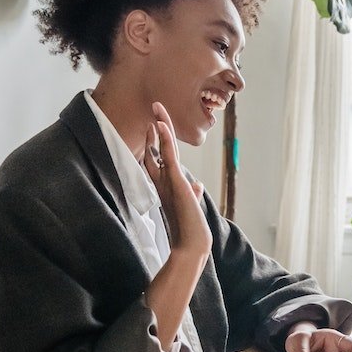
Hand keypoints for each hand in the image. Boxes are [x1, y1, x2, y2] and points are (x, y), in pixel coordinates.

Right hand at [143, 101, 211, 260]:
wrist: (191, 244)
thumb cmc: (191, 228)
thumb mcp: (192, 205)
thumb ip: (191, 193)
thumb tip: (197, 184)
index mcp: (166, 186)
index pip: (157, 160)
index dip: (156, 143)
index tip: (155, 127)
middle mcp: (164, 181)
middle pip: (155, 150)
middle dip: (155, 130)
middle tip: (154, 111)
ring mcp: (168, 180)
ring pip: (162, 147)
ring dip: (160, 126)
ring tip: (157, 107)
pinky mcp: (175, 180)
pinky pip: (168, 154)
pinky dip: (165, 138)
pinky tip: (160, 124)